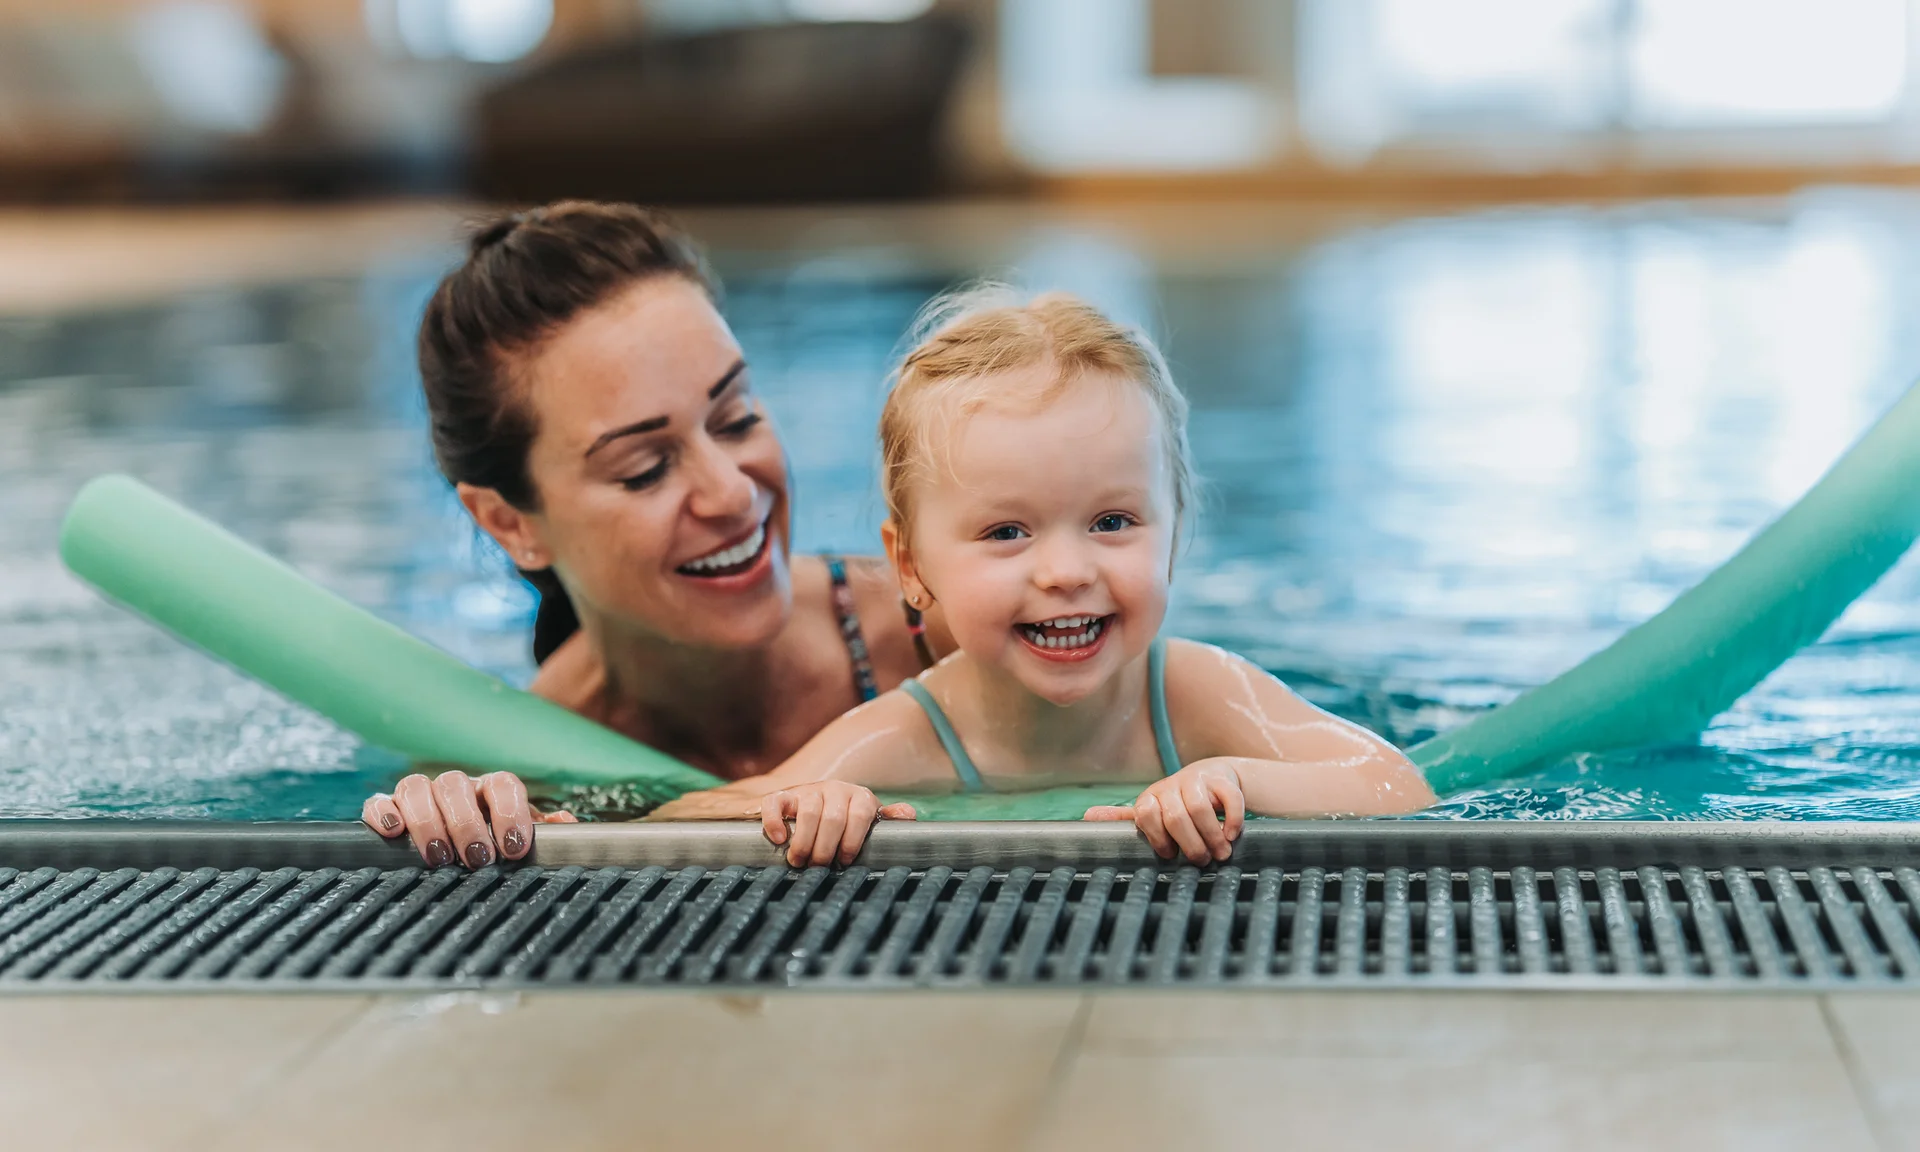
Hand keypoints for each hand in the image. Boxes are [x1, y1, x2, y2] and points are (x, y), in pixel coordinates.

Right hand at [363, 770, 576, 867]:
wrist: (457, 852)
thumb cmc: (495, 845)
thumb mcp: (523, 840)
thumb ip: (548, 833)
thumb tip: (566, 825)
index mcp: (492, 790)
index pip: (503, 784)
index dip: (509, 812)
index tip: (514, 848)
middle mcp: (456, 788)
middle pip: (455, 784)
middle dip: (466, 822)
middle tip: (477, 858)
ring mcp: (421, 795)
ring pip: (417, 787)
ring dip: (427, 821)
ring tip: (439, 856)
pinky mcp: (389, 809)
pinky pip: (379, 801)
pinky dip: (384, 812)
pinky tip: (394, 832)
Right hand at [760, 781, 916, 867]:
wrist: (814, 804)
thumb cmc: (848, 822)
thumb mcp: (870, 820)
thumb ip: (888, 819)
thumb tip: (909, 815)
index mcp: (859, 796)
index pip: (861, 814)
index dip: (853, 840)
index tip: (846, 862)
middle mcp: (835, 789)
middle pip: (832, 817)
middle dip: (826, 847)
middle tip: (819, 867)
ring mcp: (808, 790)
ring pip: (808, 810)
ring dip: (803, 840)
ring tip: (799, 862)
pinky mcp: (784, 795)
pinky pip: (776, 802)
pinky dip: (775, 820)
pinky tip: (779, 839)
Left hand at [1083, 759, 1244, 864]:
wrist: (1213, 778)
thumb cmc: (1178, 803)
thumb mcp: (1152, 811)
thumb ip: (1124, 819)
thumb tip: (1086, 818)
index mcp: (1151, 797)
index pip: (1145, 815)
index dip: (1158, 838)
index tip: (1170, 855)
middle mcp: (1171, 785)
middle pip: (1176, 817)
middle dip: (1190, 845)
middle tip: (1202, 861)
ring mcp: (1197, 779)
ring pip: (1200, 808)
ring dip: (1212, 836)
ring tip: (1220, 853)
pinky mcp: (1222, 779)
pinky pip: (1229, 798)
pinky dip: (1232, 820)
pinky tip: (1232, 834)